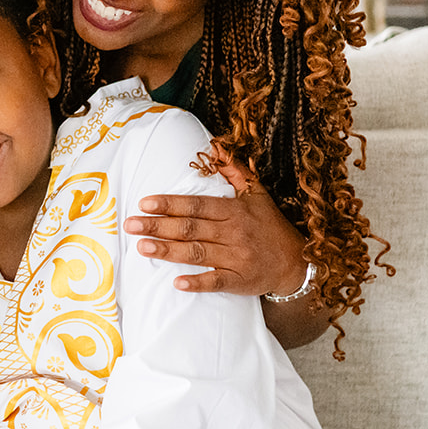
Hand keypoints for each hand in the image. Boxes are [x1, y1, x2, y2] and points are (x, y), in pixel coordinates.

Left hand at [125, 174, 306, 296]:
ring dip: (167, 251)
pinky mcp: (240, 281)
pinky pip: (216, 281)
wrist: (298, 262)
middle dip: (158, 226)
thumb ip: (233, 171)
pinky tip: (176, 282)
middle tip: (130, 224)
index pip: (197, 205)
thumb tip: (214, 146)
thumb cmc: (270, 226)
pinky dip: (197, 282)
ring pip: (197, 253)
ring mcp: (237, 258)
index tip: (145, 203)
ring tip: (141, 247)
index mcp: (234, 210)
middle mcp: (234, 233)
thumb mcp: (257, 194)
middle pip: (190, 228)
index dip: (170, 203)